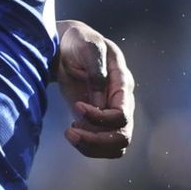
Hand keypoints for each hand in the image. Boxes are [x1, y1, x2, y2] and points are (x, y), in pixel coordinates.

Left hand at [55, 19, 134, 158]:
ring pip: (116, 145)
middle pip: (122, 136)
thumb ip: (96, 70)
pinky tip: (72, 131)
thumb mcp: (88, 47)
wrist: (67, 45)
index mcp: (123, 82)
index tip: (77, 106)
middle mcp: (122, 101)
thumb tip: (100, 103)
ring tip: (70, 134)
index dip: (100, 118)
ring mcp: (111, 112)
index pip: (122, 114)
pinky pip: (102, 144)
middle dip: (96, 140)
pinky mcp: (98, 120)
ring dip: (92, 147)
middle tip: (70, 133)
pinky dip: (88, 146)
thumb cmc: (79, 42)